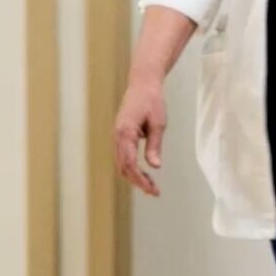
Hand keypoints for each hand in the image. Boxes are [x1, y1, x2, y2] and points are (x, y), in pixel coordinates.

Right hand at [112, 76, 166, 197]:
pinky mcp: (120, 135)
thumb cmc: (152, 100)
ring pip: (121, 163)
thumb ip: (154, 145)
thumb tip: (155, 166)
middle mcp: (117, 136)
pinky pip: (123, 156)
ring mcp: (117, 136)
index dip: (141, 179)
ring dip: (134, 176)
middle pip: (123, 167)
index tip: (153, 190)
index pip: (130, 164)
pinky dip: (131, 168)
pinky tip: (144, 174)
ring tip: (151, 186)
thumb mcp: (158, 123)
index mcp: (125, 132)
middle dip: (138, 182)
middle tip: (155, 192)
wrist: (142, 83)